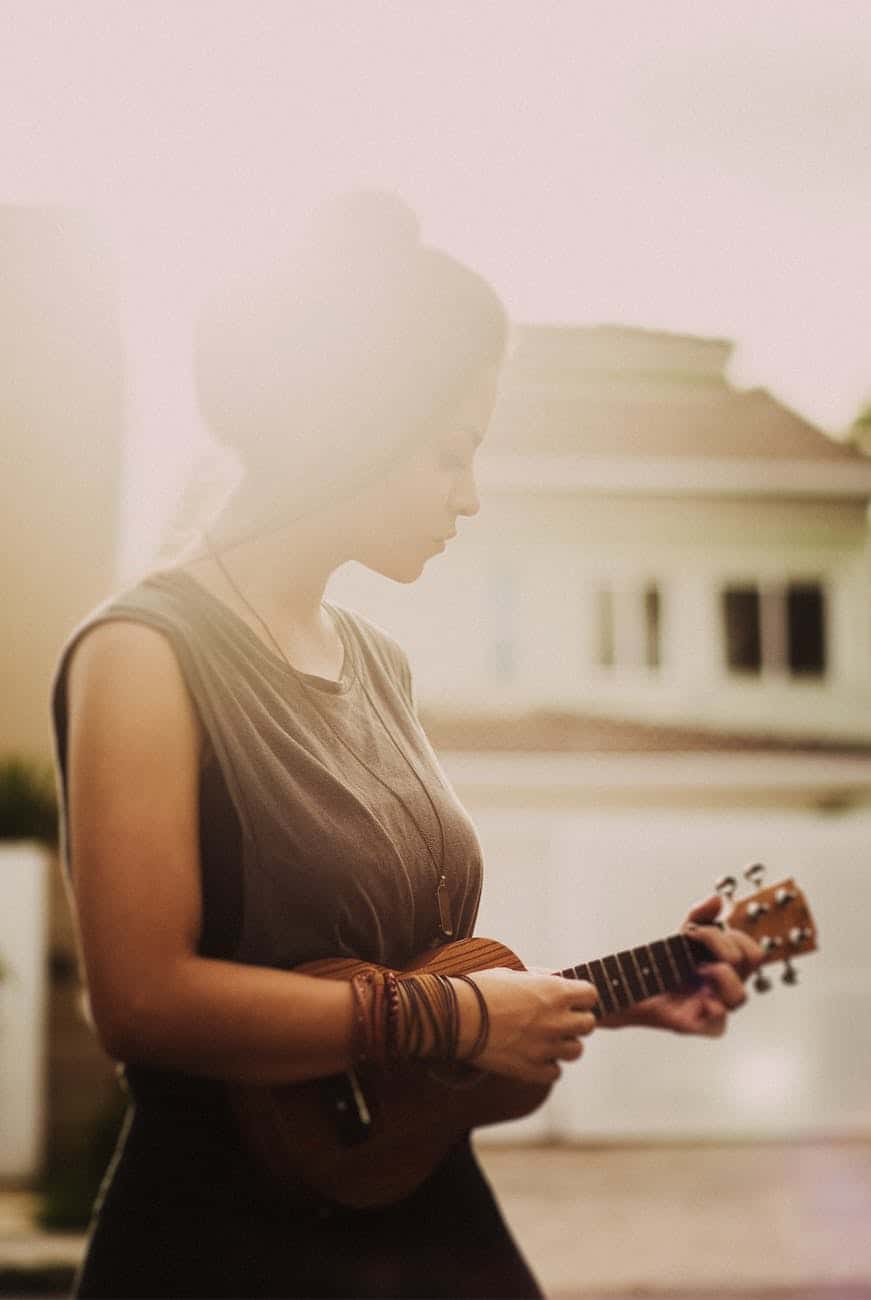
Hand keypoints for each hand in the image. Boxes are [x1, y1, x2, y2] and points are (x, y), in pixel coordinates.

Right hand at [453, 968, 596, 1084]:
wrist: (456, 1016)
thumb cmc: (481, 989)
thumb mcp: (513, 972)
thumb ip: (541, 977)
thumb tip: (558, 979)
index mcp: (555, 991)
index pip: (591, 995)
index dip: (581, 996)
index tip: (571, 999)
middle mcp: (556, 1020)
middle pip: (589, 1024)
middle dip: (576, 1020)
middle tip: (558, 1019)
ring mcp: (546, 1047)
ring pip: (576, 1051)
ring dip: (564, 1044)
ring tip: (545, 1038)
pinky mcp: (532, 1069)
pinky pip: (555, 1072)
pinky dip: (548, 1066)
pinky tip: (534, 1055)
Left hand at [603, 895, 764, 1037]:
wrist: (634, 987)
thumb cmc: (664, 964)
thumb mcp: (682, 936)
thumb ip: (700, 916)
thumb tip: (718, 899)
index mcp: (729, 968)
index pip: (754, 953)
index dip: (737, 938)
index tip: (703, 931)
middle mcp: (726, 988)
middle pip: (751, 965)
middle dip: (724, 944)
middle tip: (697, 941)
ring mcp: (715, 1007)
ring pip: (741, 996)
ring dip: (722, 975)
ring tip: (699, 969)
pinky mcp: (699, 1025)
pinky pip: (719, 1025)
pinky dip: (711, 1007)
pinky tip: (696, 997)